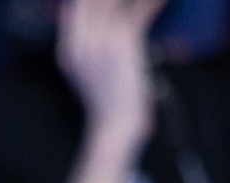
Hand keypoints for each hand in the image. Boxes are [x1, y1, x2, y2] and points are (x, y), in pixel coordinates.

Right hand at [56, 0, 168, 145]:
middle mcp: (81, 43)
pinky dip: (153, 5)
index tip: (102, 2)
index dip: (89, 1)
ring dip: (128, 0)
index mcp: (67, 51)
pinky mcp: (124, 42)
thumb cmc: (104, 100)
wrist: (115, 123)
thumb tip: (72, 15)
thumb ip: (79, 44)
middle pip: (92, 1)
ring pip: (113, 1)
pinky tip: (161, 1)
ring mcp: (101, 41)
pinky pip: (139, 12)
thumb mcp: (81, 72)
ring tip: (144, 2)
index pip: (76, 9)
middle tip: (120, 2)